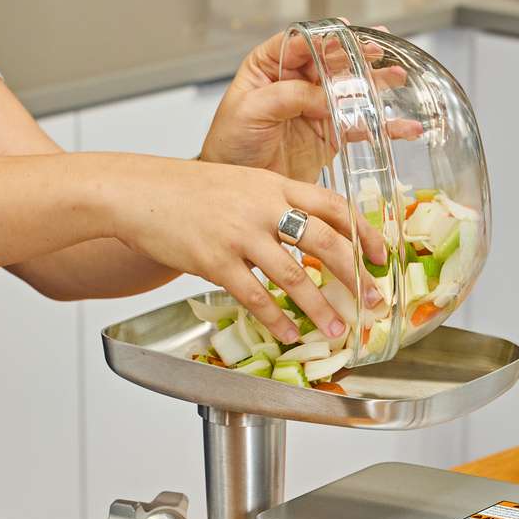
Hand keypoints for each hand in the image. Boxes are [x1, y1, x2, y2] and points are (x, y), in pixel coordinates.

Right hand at [102, 155, 385, 342]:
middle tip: (374, 301)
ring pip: (294, 275)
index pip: (334, 205)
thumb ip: (276, 203)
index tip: (380, 256)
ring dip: (321, 308)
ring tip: (339, 330)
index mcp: (274, 184)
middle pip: (325, 241)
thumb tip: (310, 233)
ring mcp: (239, 234)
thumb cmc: (188, 191)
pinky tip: (289, 334)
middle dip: (356, 276)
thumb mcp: (242, 184)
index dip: (363, 232)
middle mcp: (263, 206)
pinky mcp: (215, 260)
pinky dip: (276, 319)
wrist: (139, 192)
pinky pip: (255, 296)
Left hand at [199, 27, 417, 181]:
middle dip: (357, 54)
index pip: (300, 43)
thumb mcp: (251, 112)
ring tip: (398, 76)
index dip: (324, 36)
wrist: (238, 189)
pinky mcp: (329, 136)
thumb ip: (289, 97)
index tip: (347, 31)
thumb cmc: (230, 145)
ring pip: (350, 90)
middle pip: (332, 62)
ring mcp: (315, 109)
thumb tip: (326, 96)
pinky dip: (383, 128)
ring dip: (375, 84)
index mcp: (269, 67)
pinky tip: (404, 127)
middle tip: (378, 49)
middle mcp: (295, 84)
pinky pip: (360, 127)